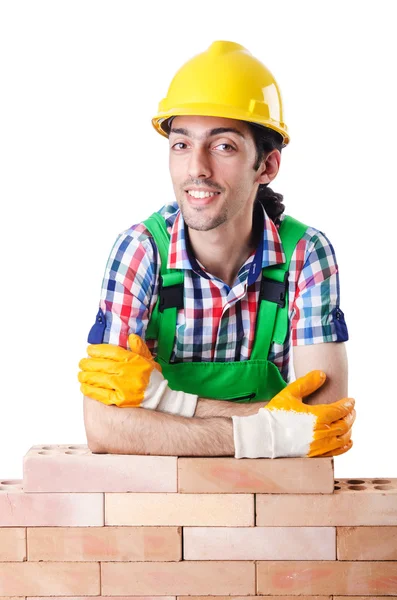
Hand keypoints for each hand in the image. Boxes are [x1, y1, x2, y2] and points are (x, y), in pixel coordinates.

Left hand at [78, 334, 197, 416]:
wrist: (160, 397)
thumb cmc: (153, 379)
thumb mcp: (149, 360)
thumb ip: (140, 348)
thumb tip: (131, 336)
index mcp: (133, 360)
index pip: (111, 352)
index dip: (97, 350)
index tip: (89, 350)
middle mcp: (126, 372)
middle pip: (101, 365)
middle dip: (88, 363)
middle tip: (82, 363)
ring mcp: (122, 386)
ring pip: (98, 379)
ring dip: (86, 376)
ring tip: (80, 375)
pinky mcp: (120, 399)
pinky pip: (101, 394)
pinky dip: (90, 390)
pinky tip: (84, 387)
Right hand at [265, 370, 355, 456]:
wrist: (263, 437)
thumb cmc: (274, 414)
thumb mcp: (289, 394)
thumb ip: (307, 383)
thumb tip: (322, 374)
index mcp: (317, 417)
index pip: (340, 410)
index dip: (348, 405)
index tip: (351, 400)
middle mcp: (322, 433)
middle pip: (345, 424)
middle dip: (350, 415)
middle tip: (351, 410)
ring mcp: (319, 446)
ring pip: (343, 438)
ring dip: (349, 429)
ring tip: (348, 422)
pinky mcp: (315, 456)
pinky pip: (337, 452)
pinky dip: (345, 445)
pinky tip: (347, 441)